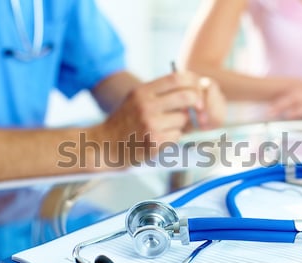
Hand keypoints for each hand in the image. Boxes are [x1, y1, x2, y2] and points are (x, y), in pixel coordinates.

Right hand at [95, 72, 223, 166]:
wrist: (104, 145)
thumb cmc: (124, 122)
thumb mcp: (136, 99)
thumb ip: (159, 93)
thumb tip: (193, 90)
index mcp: (142, 92)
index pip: (176, 78)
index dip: (192, 82)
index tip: (197, 89)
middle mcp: (146, 106)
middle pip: (186, 97)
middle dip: (195, 103)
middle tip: (195, 109)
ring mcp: (151, 125)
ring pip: (183, 119)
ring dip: (180, 124)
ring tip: (165, 128)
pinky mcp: (155, 142)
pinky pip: (177, 136)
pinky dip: (172, 138)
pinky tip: (159, 139)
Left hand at [268, 75, 301, 118]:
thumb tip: (301, 112)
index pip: (291, 92)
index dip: (277, 97)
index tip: (264, 103)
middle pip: (289, 94)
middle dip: (275, 102)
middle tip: (262, 110)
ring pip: (296, 98)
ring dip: (282, 105)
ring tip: (270, 113)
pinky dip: (299, 110)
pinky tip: (290, 115)